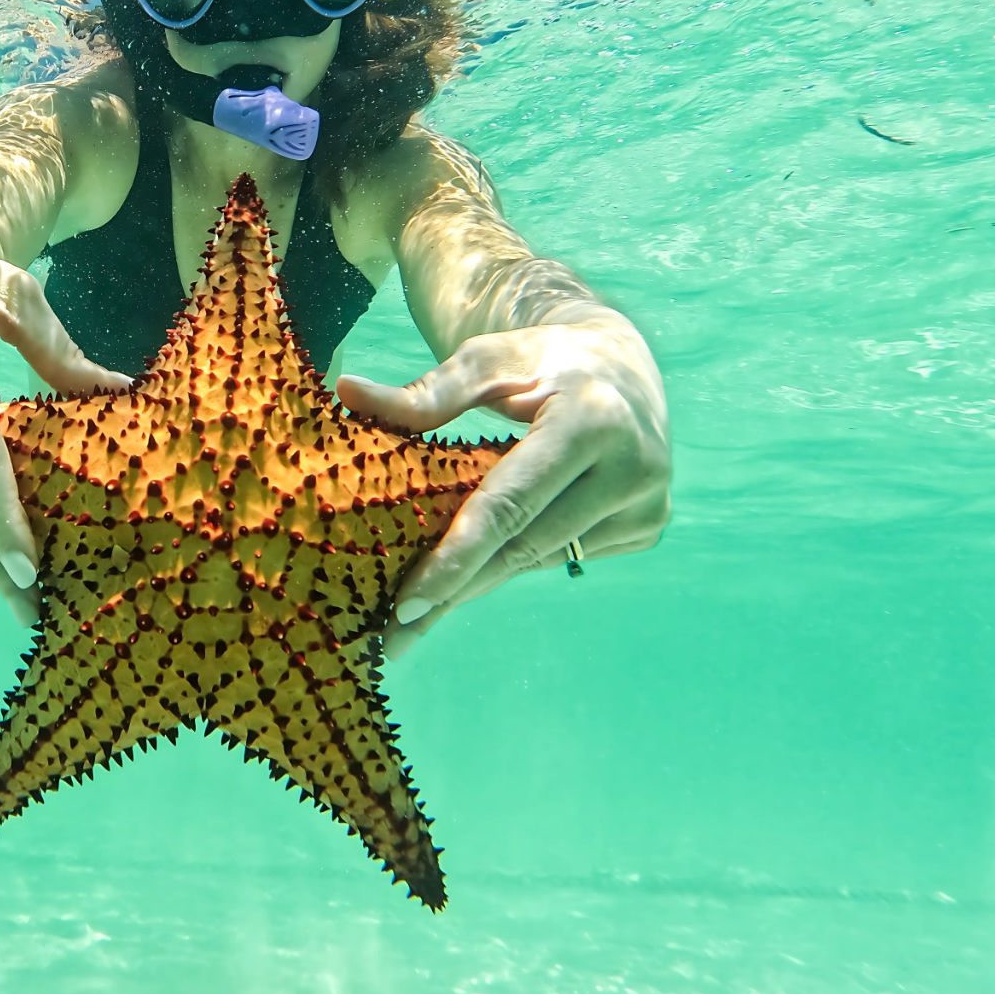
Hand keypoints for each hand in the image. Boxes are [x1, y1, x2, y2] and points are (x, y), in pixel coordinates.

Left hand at [337, 313, 669, 658]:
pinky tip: (475, 570)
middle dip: (454, 590)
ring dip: (479, 583)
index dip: (456, 556)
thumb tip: (346, 391)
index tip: (407, 602)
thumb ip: (424, 392)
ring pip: (540, 558)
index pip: (511, 503)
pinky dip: (514, 560)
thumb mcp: (484, 361)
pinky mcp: (648, 525)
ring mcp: (646, 504)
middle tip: (394, 634)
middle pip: (524, 545)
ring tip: (417, 613)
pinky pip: (561, 554)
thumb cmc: (539, 359)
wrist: (624, 364)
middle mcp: (632, 467)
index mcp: (592, 419)